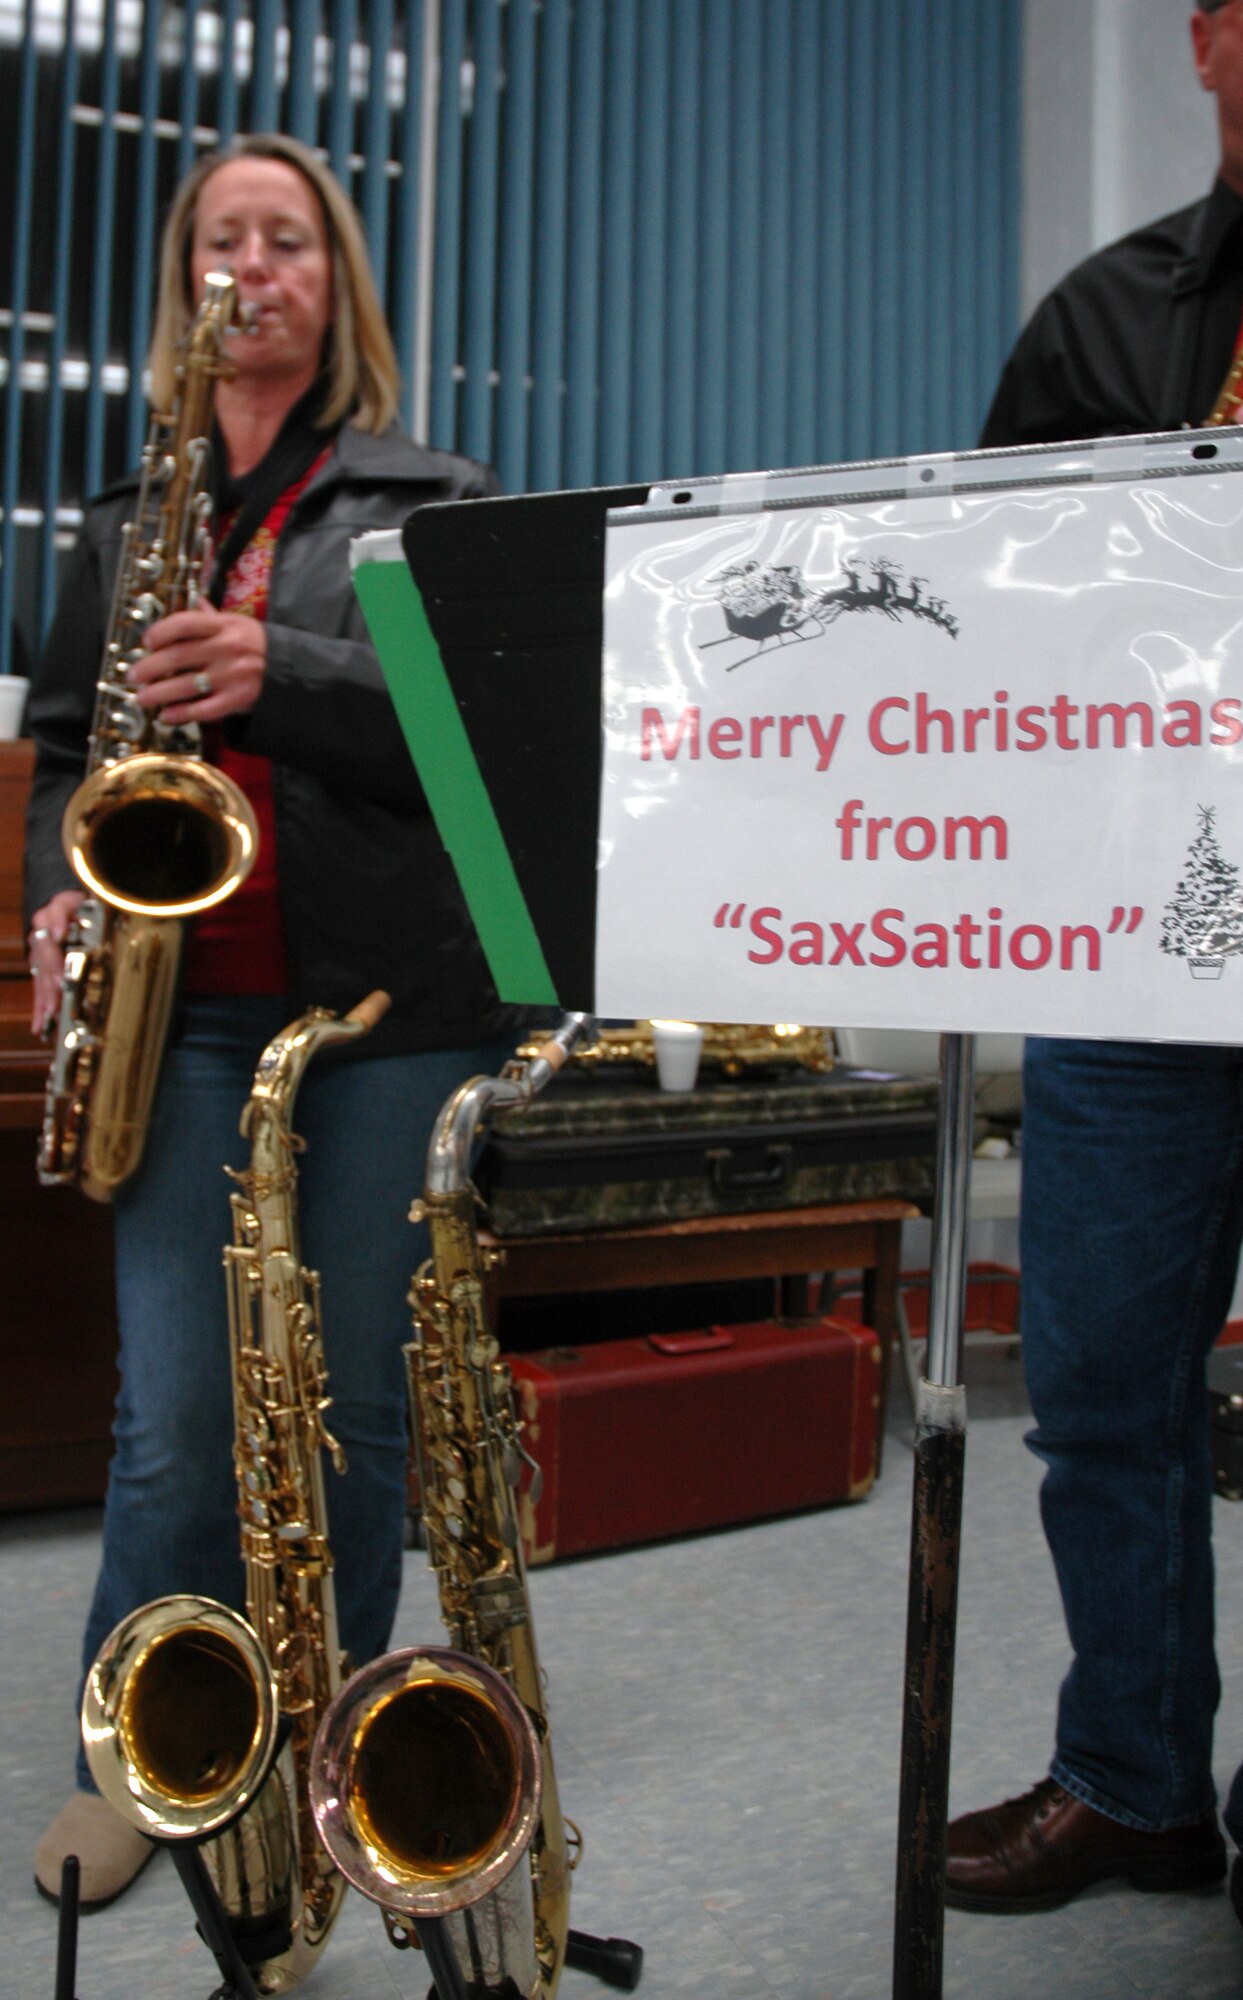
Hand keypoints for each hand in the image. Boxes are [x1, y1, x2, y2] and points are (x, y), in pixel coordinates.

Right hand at [28, 888, 86, 1037]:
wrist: (62, 905)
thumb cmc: (70, 904)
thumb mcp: (66, 902)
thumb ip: (60, 914)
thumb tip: (57, 932)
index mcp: (45, 927)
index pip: (49, 949)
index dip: (55, 966)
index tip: (61, 981)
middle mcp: (39, 946)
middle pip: (44, 972)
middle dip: (49, 993)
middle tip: (53, 1011)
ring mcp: (39, 960)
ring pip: (40, 985)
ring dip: (43, 1005)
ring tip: (45, 1024)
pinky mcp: (41, 971)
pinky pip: (38, 991)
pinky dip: (39, 1010)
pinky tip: (39, 1028)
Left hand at [128, 606, 266, 724]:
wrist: (292, 672)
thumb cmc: (259, 646)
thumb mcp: (240, 624)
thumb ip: (214, 618)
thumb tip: (195, 603)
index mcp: (224, 626)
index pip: (185, 623)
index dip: (161, 631)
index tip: (147, 641)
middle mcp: (226, 649)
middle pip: (178, 656)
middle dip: (150, 667)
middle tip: (133, 675)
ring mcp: (231, 676)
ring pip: (186, 685)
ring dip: (159, 693)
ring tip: (141, 698)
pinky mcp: (237, 700)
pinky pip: (203, 709)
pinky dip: (181, 714)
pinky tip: (165, 716)